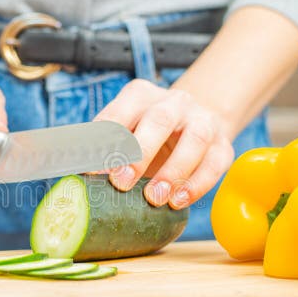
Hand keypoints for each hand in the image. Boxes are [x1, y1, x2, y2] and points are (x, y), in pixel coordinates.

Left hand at [94, 79, 234, 208]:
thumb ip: (102, 149)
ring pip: (194, 139)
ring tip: (154, 198)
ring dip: (173, 171)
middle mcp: (174, 102)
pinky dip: (197, 184)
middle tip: (121, 183)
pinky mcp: (223, 144)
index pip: (120, 113)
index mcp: (140, 95)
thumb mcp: (124, 132)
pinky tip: (178, 201)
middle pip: (159, 120)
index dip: (105, 143)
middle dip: (139, 152)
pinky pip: (215, 163)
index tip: (92, 172)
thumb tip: (74, 180)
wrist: (195, 123)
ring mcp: (202, 120)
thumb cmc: (147, 134)